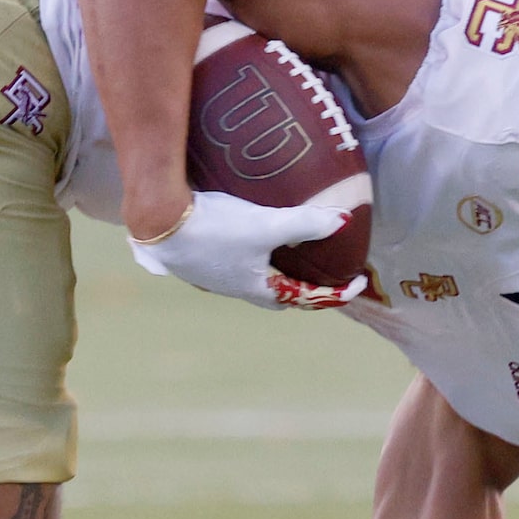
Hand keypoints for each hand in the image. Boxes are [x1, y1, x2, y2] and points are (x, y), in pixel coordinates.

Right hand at [130, 190, 366, 310]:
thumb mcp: (267, 225)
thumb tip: (343, 220)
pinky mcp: (200, 261)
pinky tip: (247, 241)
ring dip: (274, 274)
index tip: (358, 283)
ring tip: (287, 255)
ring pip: (254, 282)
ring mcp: (216, 277)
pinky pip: (235, 267)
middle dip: (303, 290)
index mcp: (258, 288)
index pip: (307, 298)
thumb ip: (306, 224)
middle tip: (322, 275)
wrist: (160, 224)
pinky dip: (252, 259)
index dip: (336, 293)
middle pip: (279, 297)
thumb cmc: (216, 229)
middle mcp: (237, 289)